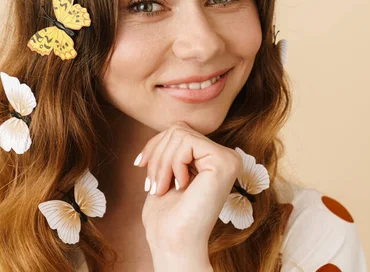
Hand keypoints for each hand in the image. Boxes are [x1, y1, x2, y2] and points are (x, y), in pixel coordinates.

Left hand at [134, 121, 242, 267]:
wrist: (174, 244)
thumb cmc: (167, 217)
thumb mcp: (166, 172)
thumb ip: (173, 149)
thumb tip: (173, 125)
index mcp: (214, 159)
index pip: (180, 131)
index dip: (155, 145)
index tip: (140, 166)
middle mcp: (226, 156)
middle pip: (178, 129)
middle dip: (157, 155)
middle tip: (153, 186)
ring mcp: (228, 158)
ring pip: (180, 133)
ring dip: (161, 162)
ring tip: (162, 188)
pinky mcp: (225, 162)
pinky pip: (187, 142)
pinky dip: (173, 163)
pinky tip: (180, 185)